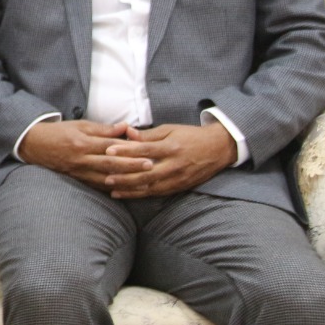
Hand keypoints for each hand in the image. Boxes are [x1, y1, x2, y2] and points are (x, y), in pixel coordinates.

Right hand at [18, 119, 150, 190]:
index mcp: (83, 143)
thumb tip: (125, 128)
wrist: (33, 145)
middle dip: (132, 166)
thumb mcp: (79, 125)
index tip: (147, 151)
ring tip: (143, 183)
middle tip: (151, 166)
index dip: (129, 149)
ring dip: (126, 181)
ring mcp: (79, 171)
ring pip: (106, 178)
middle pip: (111, 164)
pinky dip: (111, 188)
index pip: (110, 146)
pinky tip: (124, 191)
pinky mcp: (77, 179)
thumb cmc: (58, 132)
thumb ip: (103, 129)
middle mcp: (82, 159)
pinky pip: (97, 185)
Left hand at [103, 124, 236, 198]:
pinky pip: (157, 192)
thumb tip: (127, 133)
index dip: (126, 151)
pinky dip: (141, 194)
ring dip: (130, 188)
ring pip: (150, 186)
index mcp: (171, 147)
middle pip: (146, 173)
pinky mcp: (180, 187)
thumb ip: (148, 135)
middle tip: (105, 175)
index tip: (108, 150)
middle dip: (125, 175)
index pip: (145, 150)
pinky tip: (126, 194)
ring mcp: (178, 178)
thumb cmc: (191, 136)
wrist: (218, 149)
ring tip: (111, 188)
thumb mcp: (170, 130)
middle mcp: (175, 164)